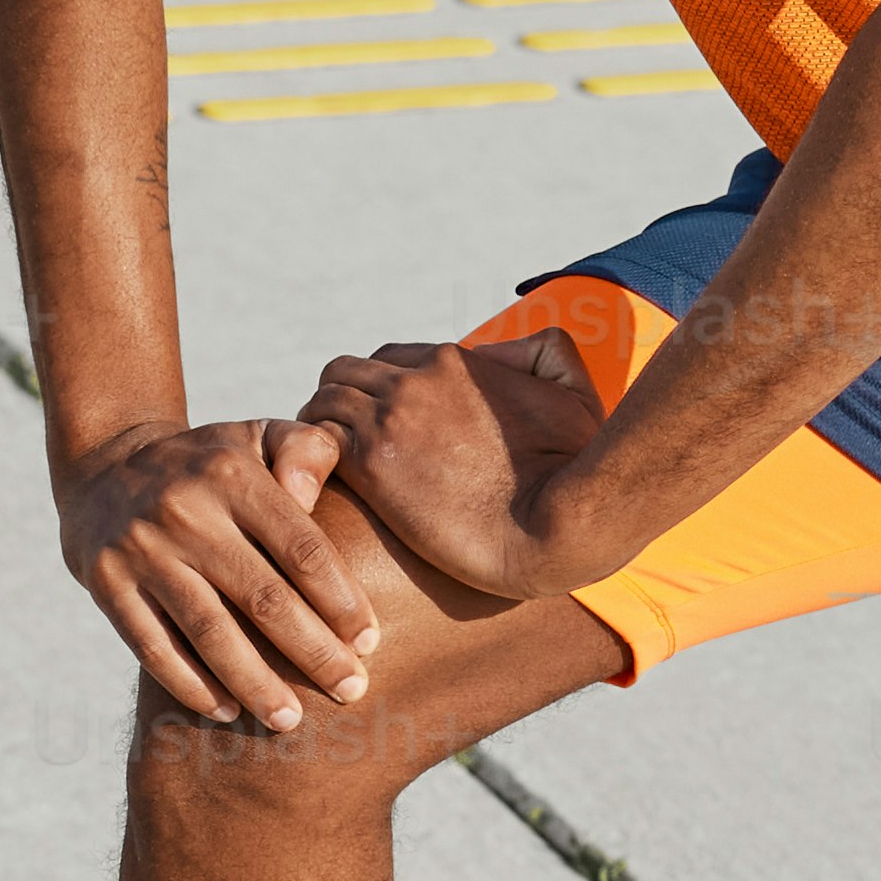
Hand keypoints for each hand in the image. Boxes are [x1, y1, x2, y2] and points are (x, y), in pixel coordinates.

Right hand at [57, 416, 376, 720]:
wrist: (104, 468)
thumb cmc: (208, 465)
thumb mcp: (257, 435)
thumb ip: (306, 450)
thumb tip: (315, 496)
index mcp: (233, 474)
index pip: (301, 547)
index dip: (341, 601)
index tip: (369, 645)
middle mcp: (185, 511)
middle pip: (263, 596)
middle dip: (313, 652)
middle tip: (351, 691)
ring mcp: (141, 550)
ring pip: (209, 631)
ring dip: (255, 683)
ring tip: (291, 721)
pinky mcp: (105, 584)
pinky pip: (153, 647)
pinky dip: (192, 685)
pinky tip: (227, 711)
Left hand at [295, 326, 600, 607]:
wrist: (553, 529)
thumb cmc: (573, 471)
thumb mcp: (575, 396)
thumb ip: (543, 355)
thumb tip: (500, 351)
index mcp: (456, 364)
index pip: (391, 359)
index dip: (380, 390)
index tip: (380, 425)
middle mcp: (415, 381)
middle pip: (345, 373)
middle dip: (339, 402)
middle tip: (339, 444)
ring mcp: (388, 419)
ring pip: (320, 401)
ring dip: (317, 429)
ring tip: (321, 468)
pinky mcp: (370, 463)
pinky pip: (311, 439)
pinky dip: (306, 458)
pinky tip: (314, 487)